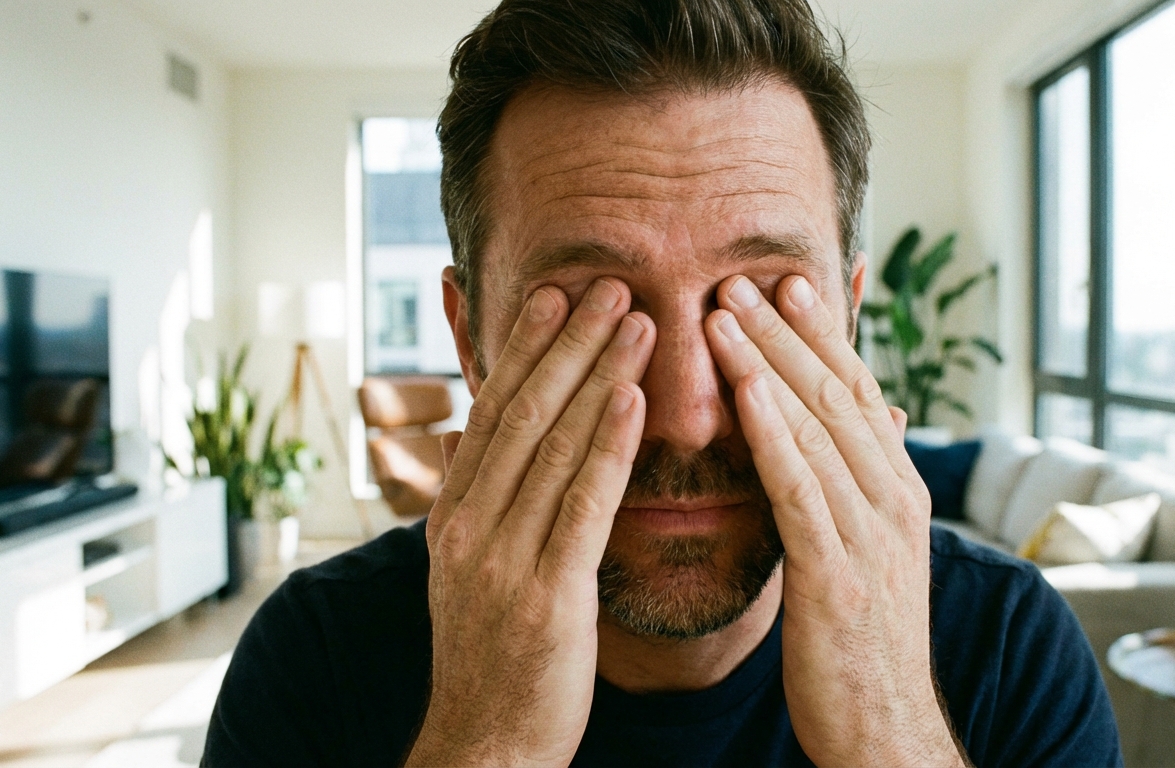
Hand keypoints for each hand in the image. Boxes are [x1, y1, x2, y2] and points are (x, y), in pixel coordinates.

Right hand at [406, 278, 654, 766]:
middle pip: (522, 412)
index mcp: (454, 515)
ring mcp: (502, 560)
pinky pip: (582, 506)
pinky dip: (607, 446)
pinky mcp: (545, 596)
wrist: (486, 747)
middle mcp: (470, 526)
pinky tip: (634, 399)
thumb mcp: (472, 569)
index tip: (559, 293)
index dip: (525, 348)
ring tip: (636, 318)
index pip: (493, 411)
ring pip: (553, 446)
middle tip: (607, 282)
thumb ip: (482, 499)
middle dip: (567, 343)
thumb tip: (478, 434)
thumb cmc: (495, 655)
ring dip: (596, 374)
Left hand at [706, 275, 966, 766]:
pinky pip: (801, 488)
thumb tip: (865, 430)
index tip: (788, 283)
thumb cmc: (864, 644)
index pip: (859, 393)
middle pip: (838, 393)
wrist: (887, 734)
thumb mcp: (869, 554)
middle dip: (791, 331)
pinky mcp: (837, 574)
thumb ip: (857, 487)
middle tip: (746, 274)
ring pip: (818, 427)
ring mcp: (871, 535)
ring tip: (725, 310)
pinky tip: (743, 390)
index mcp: (897, 492)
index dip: (825, 335)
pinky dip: (772, 432)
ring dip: (770, 363)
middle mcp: (893, 500)